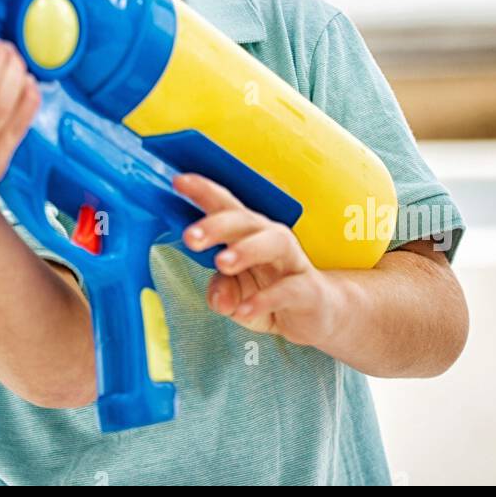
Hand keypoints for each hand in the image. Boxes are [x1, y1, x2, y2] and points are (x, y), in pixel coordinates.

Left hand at [176, 173, 339, 347]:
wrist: (317, 315)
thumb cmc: (269, 294)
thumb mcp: (236, 294)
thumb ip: (221, 291)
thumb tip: (219, 299)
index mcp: (247, 232)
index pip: (224, 204)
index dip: (203, 191)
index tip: (178, 182)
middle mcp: (270, 238)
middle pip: (244, 220)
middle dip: (216, 225)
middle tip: (190, 236)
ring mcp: (292, 262)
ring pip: (273, 242)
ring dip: (246, 250)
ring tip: (222, 263)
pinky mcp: (308, 290)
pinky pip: (288, 290)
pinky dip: (265, 299)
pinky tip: (245, 309)